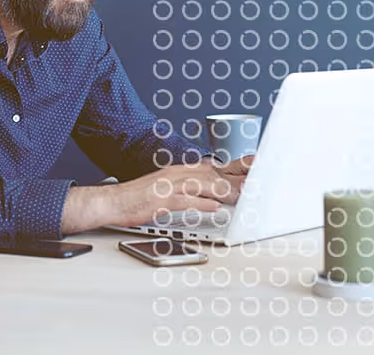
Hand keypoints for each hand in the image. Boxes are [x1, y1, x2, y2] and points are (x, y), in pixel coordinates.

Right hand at [105, 157, 251, 227]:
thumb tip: (216, 198)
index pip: (215, 166)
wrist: (114, 201)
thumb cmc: (141, 198)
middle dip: (236, 176)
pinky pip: (184, 201)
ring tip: (242, 195)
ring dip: (223, 189)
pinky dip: (200, 203)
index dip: (237, 166)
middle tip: (258, 179)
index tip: (257, 166)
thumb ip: (194, 192)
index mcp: (182, 172)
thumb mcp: (171, 190)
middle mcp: (178, 175)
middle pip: (213, 174)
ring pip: (201, 185)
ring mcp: (169, 186)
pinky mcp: (160, 200)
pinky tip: (214, 207)